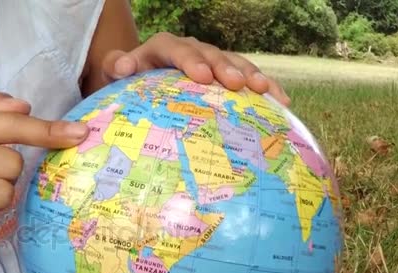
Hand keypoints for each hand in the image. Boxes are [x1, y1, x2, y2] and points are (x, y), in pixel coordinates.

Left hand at [102, 32, 290, 106]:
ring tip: (264, 90)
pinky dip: (263, 88)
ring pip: (234, 63)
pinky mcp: (225, 76)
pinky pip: (246, 78)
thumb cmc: (129, 80)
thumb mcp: (116, 72)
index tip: (202, 77)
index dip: (191, 61)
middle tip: (237, 84)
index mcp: (164, 47)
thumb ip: (116, 65)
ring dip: (250, 75)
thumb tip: (122, 66)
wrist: (142, 81)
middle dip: (225, 68)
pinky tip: (281, 100)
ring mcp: (212, 62)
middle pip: (211, 54)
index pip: (178, 49)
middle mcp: (192, 50)